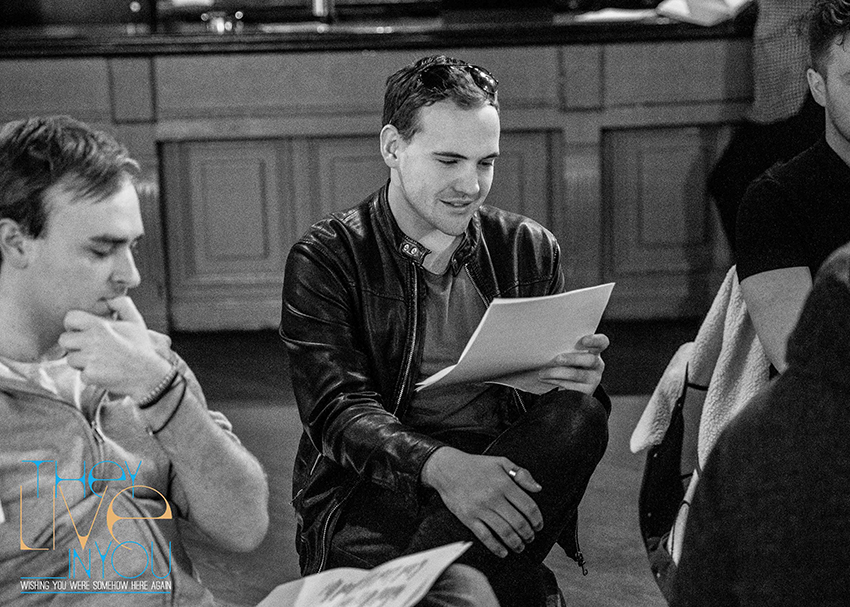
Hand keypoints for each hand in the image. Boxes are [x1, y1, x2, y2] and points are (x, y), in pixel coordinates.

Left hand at [59, 296, 172, 400]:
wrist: (149, 374)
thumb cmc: (142, 348)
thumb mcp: (136, 321)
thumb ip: (123, 304)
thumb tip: (110, 299)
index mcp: (100, 325)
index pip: (70, 318)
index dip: (73, 325)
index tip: (83, 331)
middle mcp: (92, 340)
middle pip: (64, 340)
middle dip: (74, 345)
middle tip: (90, 349)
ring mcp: (90, 359)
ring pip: (71, 359)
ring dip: (82, 362)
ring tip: (101, 361)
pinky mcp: (91, 375)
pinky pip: (81, 375)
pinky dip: (91, 376)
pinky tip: (105, 372)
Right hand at [421, 446, 542, 557]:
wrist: (448, 469)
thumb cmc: (476, 465)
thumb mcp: (501, 462)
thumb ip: (521, 474)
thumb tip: (538, 488)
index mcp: (504, 484)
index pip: (528, 507)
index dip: (537, 519)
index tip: (539, 525)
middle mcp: (493, 498)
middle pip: (519, 522)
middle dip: (528, 534)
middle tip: (531, 537)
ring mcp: (480, 509)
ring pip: (505, 532)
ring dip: (516, 543)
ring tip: (521, 546)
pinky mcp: (468, 518)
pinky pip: (485, 537)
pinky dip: (497, 547)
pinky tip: (503, 551)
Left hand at [537, 333, 607, 393]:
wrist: (566, 386)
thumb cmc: (565, 362)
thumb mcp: (568, 353)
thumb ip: (564, 347)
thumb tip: (545, 342)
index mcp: (594, 350)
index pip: (602, 342)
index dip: (595, 340)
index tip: (583, 340)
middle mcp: (597, 364)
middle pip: (590, 360)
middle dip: (572, 359)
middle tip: (557, 359)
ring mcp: (593, 379)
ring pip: (578, 375)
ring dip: (557, 372)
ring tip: (542, 372)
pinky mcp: (586, 391)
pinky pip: (571, 386)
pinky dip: (555, 381)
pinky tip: (544, 378)